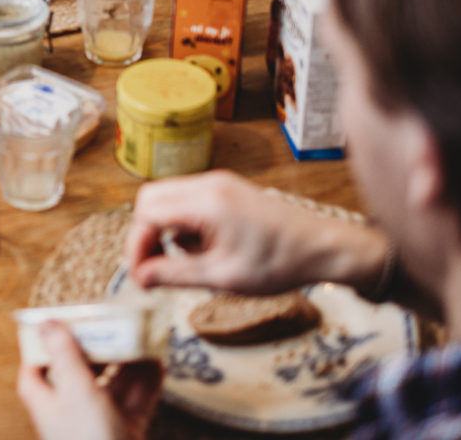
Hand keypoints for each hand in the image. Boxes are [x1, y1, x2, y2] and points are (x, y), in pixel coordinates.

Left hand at [16, 323, 161, 439]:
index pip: (34, 369)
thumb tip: (46, 322)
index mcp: (46, 401)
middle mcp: (70, 411)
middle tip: (112, 324)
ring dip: (128, 363)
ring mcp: (98, 423)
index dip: (43, 346)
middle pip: (79, 372)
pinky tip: (159, 365)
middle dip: (98, 349)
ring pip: (112, 385)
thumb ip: (65, 355)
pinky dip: (146, 384)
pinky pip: (135, 402)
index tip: (60, 322)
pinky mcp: (123, 433)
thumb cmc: (90, 439)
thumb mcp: (76, 390)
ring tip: (143, 339)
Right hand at [125, 171, 389, 293]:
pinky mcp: (227, 189)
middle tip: (154, 268)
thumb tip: (139, 277)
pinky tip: (206, 249)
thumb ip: (174, 275)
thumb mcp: (222, 277)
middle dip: (146, 234)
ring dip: (166, 229)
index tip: (140, 276)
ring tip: (189, 262)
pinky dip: (185, 224)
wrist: (323, 247)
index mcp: (205, 202)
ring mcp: (218, 183)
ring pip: (169, 198)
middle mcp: (208, 184)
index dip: (136, 245)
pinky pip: (189, 200)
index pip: (147, 213)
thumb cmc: (279, 263)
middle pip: (152, 198)